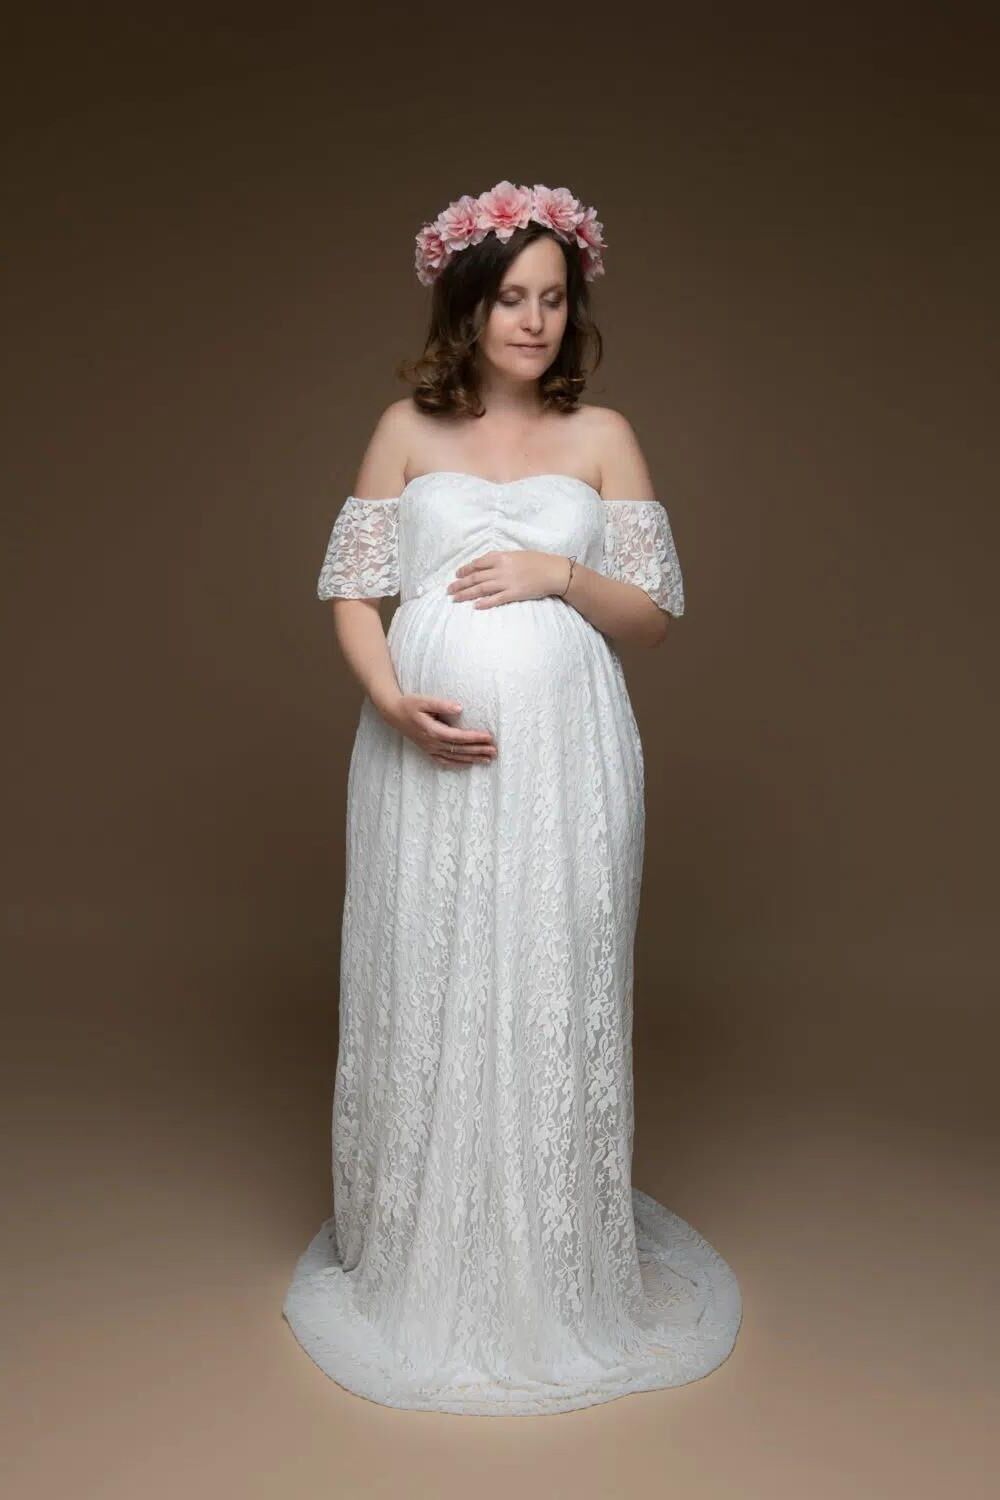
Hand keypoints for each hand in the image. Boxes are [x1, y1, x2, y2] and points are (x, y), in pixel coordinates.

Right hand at [378, 692, 497, 767]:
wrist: (392, 713)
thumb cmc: (409, 704)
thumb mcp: (424, 700)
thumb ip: (442, 704)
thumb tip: (460, 708)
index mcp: (432, 731)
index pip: (459, 737)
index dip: (474, 738)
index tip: (489, 737)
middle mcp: (432, 743)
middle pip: (459, 749)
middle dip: (478, 750)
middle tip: (495, 751)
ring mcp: (429, 748)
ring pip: (454, 757)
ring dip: (472, 759)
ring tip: (487, 760)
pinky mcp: (427, 750)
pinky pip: (444, 761)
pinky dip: (457, 764)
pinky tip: (467, 764)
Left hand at [447, 549, 570, 608]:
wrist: (553, 571)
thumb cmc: (537, 561)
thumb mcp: (516, 554)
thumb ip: (501, 559)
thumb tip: (487, 564)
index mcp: (501, 557)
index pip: (477, 563)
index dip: (465, 569)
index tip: (457, 574)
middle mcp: (501, 569)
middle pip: (475, 577)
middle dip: (460, 584)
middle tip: (449, 590)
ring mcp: (506, 582)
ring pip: (481, 588)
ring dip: (466, 594)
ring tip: (455, 599)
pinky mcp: (513, 594)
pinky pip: (495, 599)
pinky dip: (484, 603)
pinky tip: (475, 606)